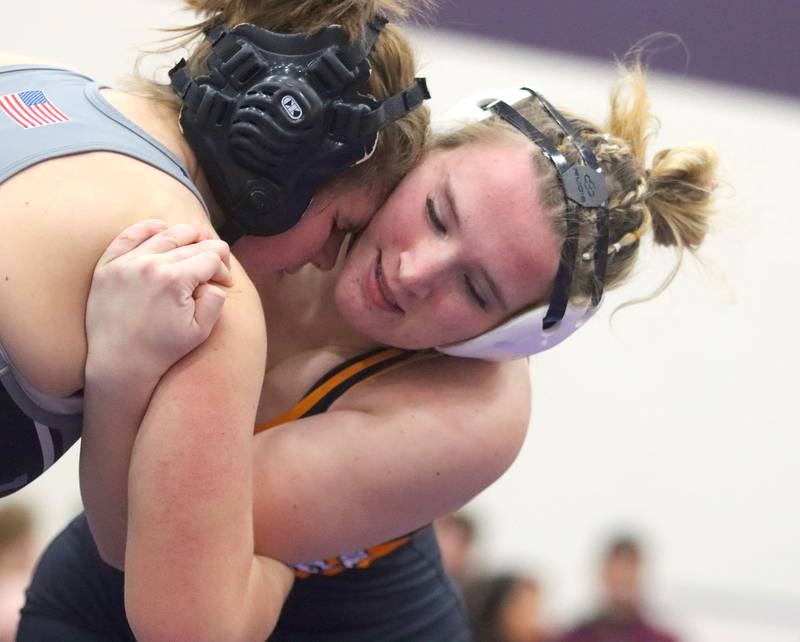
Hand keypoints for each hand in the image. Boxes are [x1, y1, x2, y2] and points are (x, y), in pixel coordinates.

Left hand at [85, 220, 231, 383]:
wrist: (119, 363)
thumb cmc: (162, 350)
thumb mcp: (201, 331)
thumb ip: (215, 300)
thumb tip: (213, 280)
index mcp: (175, 281)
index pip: (211, 258)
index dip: (224, 268)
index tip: (226, 281)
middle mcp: (151, 265)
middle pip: (191, 243)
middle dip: (211, 251)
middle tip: (217, 263)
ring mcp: (126, 263)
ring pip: (165, 234)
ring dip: (187, 236)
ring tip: (196, 244)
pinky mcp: (107, 266)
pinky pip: (129, 235)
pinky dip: (148, 228)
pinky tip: (162, 230)